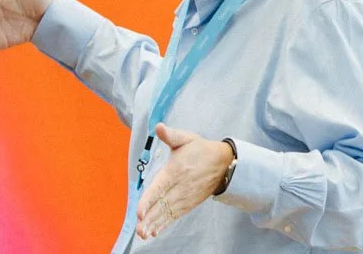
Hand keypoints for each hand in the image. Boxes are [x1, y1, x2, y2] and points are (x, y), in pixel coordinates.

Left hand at [133, 123, 234, 239]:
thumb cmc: (200, 149)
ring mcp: (184, 197)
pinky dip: (164, 224)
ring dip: (155, 224)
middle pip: (162, 204)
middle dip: (150, 218)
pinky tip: (154, 232)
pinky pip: (174, 215)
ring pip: (167, 213)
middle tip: (139, 229)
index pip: (160, 187)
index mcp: (176, 170)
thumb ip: (171, 135)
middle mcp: (180, 186)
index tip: (140, 212)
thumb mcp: (186, 138)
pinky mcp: (188, 203)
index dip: (149, 200)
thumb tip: (158, 127)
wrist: (223, 164)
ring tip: (143, 234)